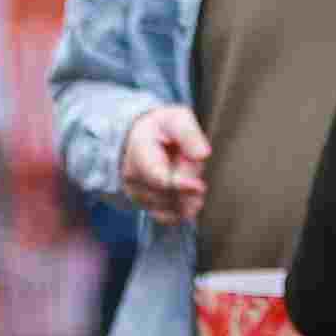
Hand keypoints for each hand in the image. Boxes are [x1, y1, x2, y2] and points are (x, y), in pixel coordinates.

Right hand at [119, 105, 210, 225]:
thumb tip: (202, 155)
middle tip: (194, 168)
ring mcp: (136, 192)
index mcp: (139, 150)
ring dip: (188, 196)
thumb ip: (189, 134)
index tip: (199, 186)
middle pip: (168, 193)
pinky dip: (182, 212)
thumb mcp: (177, 119)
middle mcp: (132, 175)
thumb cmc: (163, 128)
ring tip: (189, 176)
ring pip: (170, 206)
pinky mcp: (144, 204)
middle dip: (189, 185)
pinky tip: (193, 203)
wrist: (143, 139)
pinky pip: (165, 217)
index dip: (179, 185)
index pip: (157, 177)